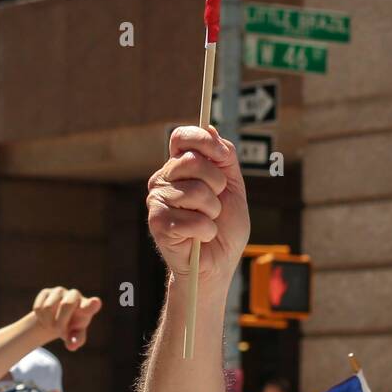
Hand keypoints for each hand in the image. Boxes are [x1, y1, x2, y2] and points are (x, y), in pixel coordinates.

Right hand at [31, 287, 102, 350]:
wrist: (57, 319)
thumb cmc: (71, 328)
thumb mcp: (75, 336)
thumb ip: (76, 341)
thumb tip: (72, 346)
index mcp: (87, 306)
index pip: (92, 305)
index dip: (92, 304)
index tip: (95, 302)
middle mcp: (75, 295)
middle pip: (66, 304)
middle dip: (60, 322)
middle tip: (60, 332)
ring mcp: (60, 291)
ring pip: (48, 307)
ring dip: (48, 322)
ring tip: (53, 325)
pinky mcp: (46, 292)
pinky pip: (38, 307)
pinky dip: (40, 318)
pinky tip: (46, 318)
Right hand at [146, 126, 250, 287]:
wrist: (218, 264)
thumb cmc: (224, 227)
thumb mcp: (233, 186)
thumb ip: (225, 158)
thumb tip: (210, 128)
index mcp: (180, 167)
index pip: (182, 137)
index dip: (202, 140)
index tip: (221, 154)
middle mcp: (164, 179)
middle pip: (191, 161)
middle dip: (216, 183)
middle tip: (216, 203)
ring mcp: (157, 200)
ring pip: (195, 192)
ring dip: (213, 212)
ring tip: (209, 222)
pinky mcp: (157, 223)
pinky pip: (192, 219)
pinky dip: (206, 231)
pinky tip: (201, 237)